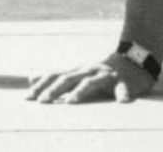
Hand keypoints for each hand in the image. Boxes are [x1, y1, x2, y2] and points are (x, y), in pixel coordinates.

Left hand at [24, 53, 156, 105]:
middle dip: (54, 90)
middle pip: (68, 78)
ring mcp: (105, 76)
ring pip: (91, 82)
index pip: (56, 76)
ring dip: (80, 92)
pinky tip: (122, 100)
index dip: (41, 85)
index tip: (28, 96)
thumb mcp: (79, 73)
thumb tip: (31, 78)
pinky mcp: (124, 82)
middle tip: (42, 101)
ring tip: (70, 102)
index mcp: (78, 72)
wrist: (134, 61)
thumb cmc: (103, 72)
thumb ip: (58, 77)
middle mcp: (88, 71)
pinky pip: (123, 88)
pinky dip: (122, 93)